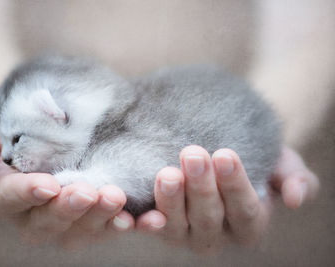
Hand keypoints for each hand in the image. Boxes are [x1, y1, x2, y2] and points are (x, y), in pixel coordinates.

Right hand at [0, 109, 134, 248]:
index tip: (46, 184)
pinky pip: (113, 226)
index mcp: (6, 195)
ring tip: (118, 198)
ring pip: (82, 229)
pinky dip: (133, 223)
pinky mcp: (98, 217)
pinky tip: (150, 217)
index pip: (9, 200)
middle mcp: (35, 215)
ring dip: (101, 217)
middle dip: (69, 208)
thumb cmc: (14, 126)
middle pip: (49, 221)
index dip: (26, 194)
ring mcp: (69, 220)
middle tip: (89, 191)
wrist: (48, 127)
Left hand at [136, 145, 318, 254]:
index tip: (226, 154)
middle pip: (209, 218)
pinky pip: (151, 227)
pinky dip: (145, 222)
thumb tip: (293, 198)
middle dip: (201, 187)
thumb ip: (294, 179)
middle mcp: (217, 236)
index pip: (246, 211)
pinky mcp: (160, 226)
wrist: (221, 153)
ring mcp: (185, 234)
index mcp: (248, 225)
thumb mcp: (282, 165)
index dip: (235, 185)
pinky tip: (138, 212)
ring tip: (167, 173)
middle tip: (193, 154)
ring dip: (171, 201)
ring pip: (178, 226)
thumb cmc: (256, 160)